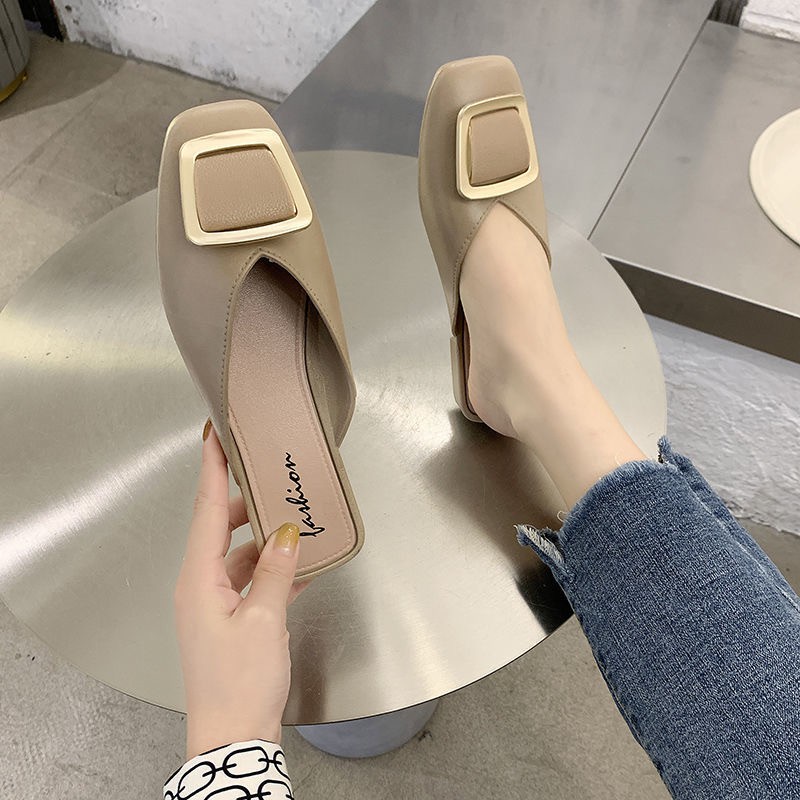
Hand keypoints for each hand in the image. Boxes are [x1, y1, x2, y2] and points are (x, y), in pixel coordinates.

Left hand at [174, 422, 307, 759]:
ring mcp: (215, 604)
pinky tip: (299, 565)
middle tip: (269, 476)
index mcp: (198, 579)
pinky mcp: (231, 620)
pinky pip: (252, 580)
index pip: (205, 511)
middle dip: (245, 503)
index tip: (214, 436)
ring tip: (293, 521)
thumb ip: (277, 570)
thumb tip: (287, 532)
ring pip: (240, 554)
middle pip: (221, 529)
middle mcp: (201, 586)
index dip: (211, 470)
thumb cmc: (239, 683)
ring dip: (266, 540)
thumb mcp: (265, 620)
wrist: (233, 739)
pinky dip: (273, 570)